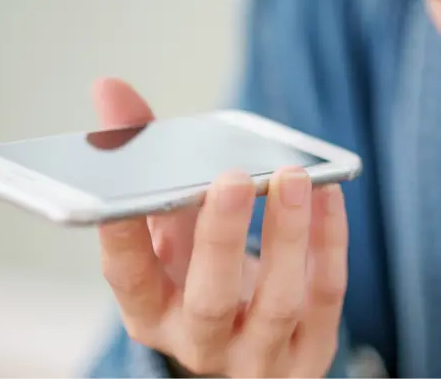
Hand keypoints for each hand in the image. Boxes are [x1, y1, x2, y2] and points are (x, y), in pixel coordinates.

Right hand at [94, 78, 348, 378]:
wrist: (251, 340)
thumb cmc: (202, 274)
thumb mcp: (169, 228)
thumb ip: (144, 163)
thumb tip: (111, 89)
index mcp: (151, 312)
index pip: (128, 279)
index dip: (121, 238)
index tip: (121, 193)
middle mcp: (200, 343)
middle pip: (207, 299)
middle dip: (219, 236)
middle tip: (230, 178)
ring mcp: (258, 355)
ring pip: (276, 302)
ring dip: (286, 235)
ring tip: (292, 177)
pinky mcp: (310, 354)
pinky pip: (325, 296)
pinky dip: (329, 241)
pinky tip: (326, 193)